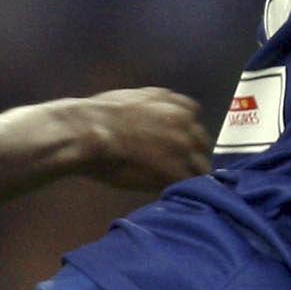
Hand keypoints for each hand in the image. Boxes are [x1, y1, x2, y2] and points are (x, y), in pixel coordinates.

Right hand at [48, 88, 213, 191]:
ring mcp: (183, 147)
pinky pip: (188, 184)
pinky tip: (166, 192)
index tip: (176, 143)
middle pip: (201, 143)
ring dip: (189, 174)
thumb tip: (153, 118)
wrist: (88, 132)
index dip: (185, 133)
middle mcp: (184, 121)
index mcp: (172, 102)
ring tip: (173, 183)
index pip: (194, 118)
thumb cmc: (97, 116)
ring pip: (201, 166)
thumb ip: (151, 106)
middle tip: (175, 167)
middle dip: (191, 154)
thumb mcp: (131, 97)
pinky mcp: (175, 170)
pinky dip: (180, 189)